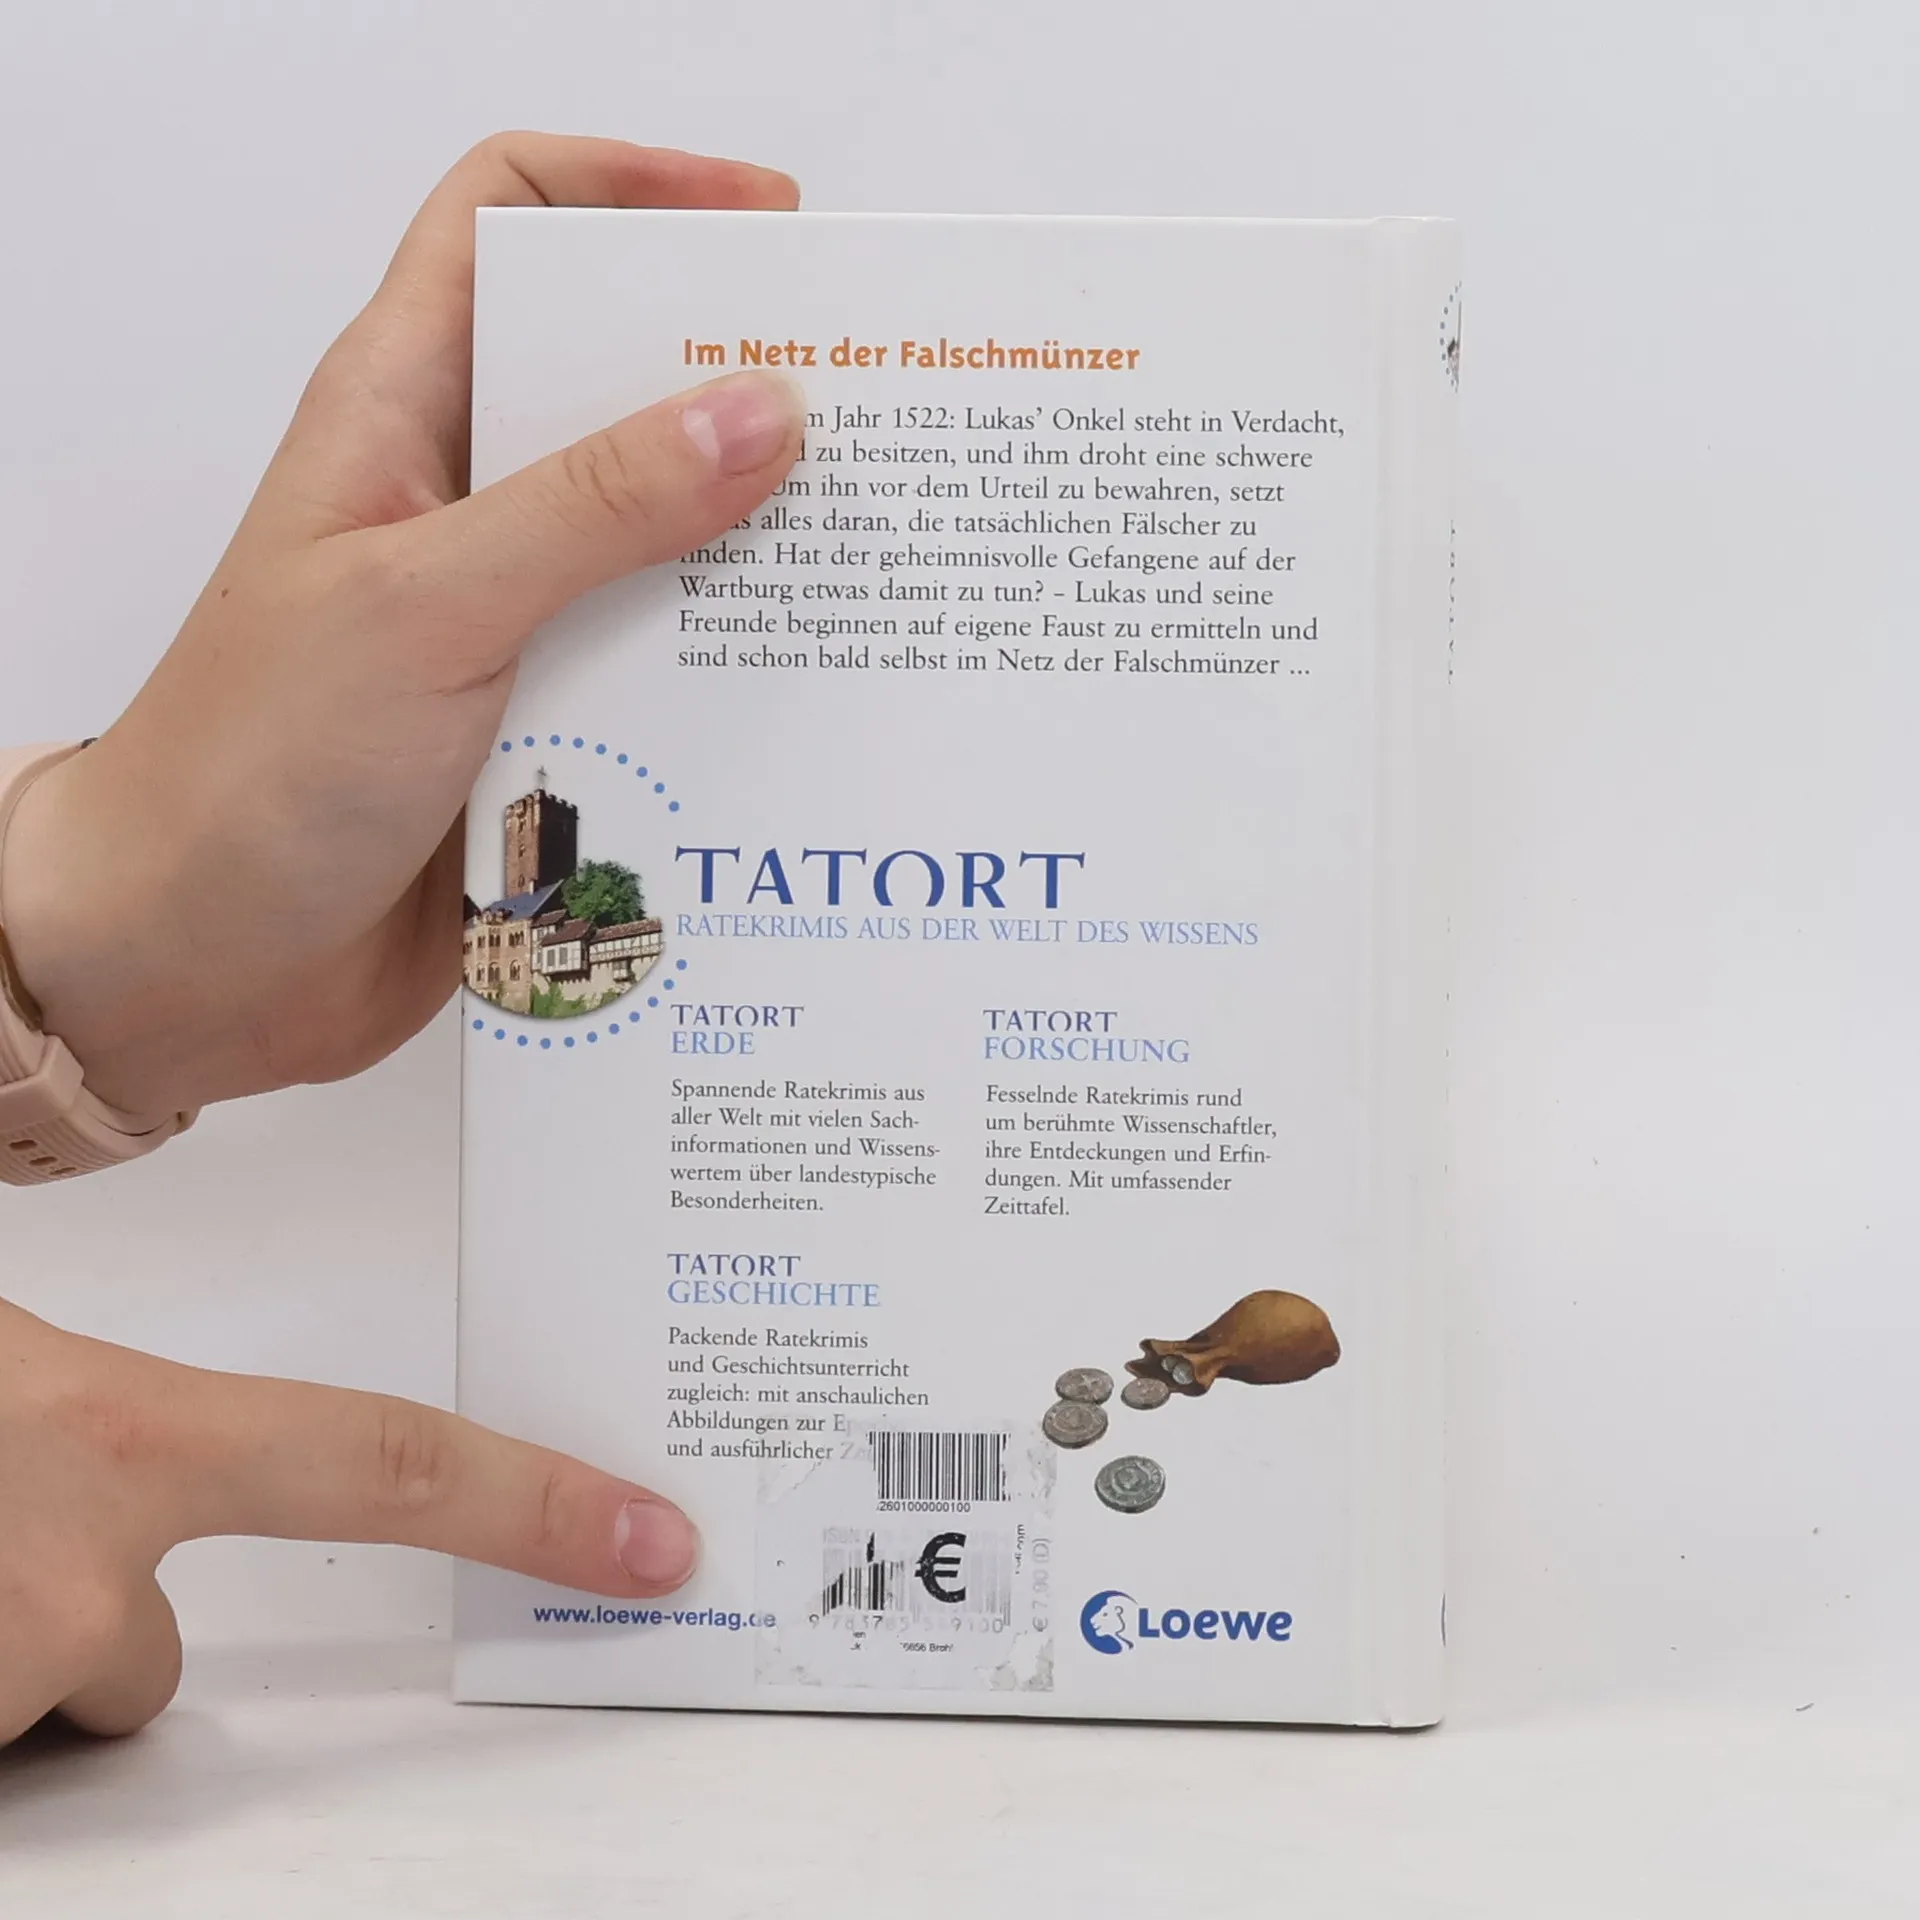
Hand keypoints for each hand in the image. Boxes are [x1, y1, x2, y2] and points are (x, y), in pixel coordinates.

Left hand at [0, 132, 804, 1117]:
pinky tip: (814, 687)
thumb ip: (593, 509)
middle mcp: (465, 497)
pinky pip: (668, 661)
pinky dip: (739, 663)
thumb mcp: (425, 609)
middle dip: (744, 377)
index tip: (768, 226)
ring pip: (663, 532)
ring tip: (873, 552)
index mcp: (402, 412)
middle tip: (872, 409)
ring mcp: (512, 611)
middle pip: (621, 378)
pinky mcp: (552, 717)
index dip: (633, 189)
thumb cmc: (251, 766)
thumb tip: (758, 410)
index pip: (508, 217)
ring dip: (759, 540)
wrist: (197, 959)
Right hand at [0, 1295, 696, 1743]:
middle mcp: (74, 1568)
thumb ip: (95, 1417)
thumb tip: (116, 1452)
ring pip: (64, 1685)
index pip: (381, 1464)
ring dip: (4, 1637)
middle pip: (161, 1655)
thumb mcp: (8, 1368)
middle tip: (2, 1535)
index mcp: (124, 1433)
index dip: (527, 1505)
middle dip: (102, 1624)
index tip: (645, 1545)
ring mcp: (6, 1670)